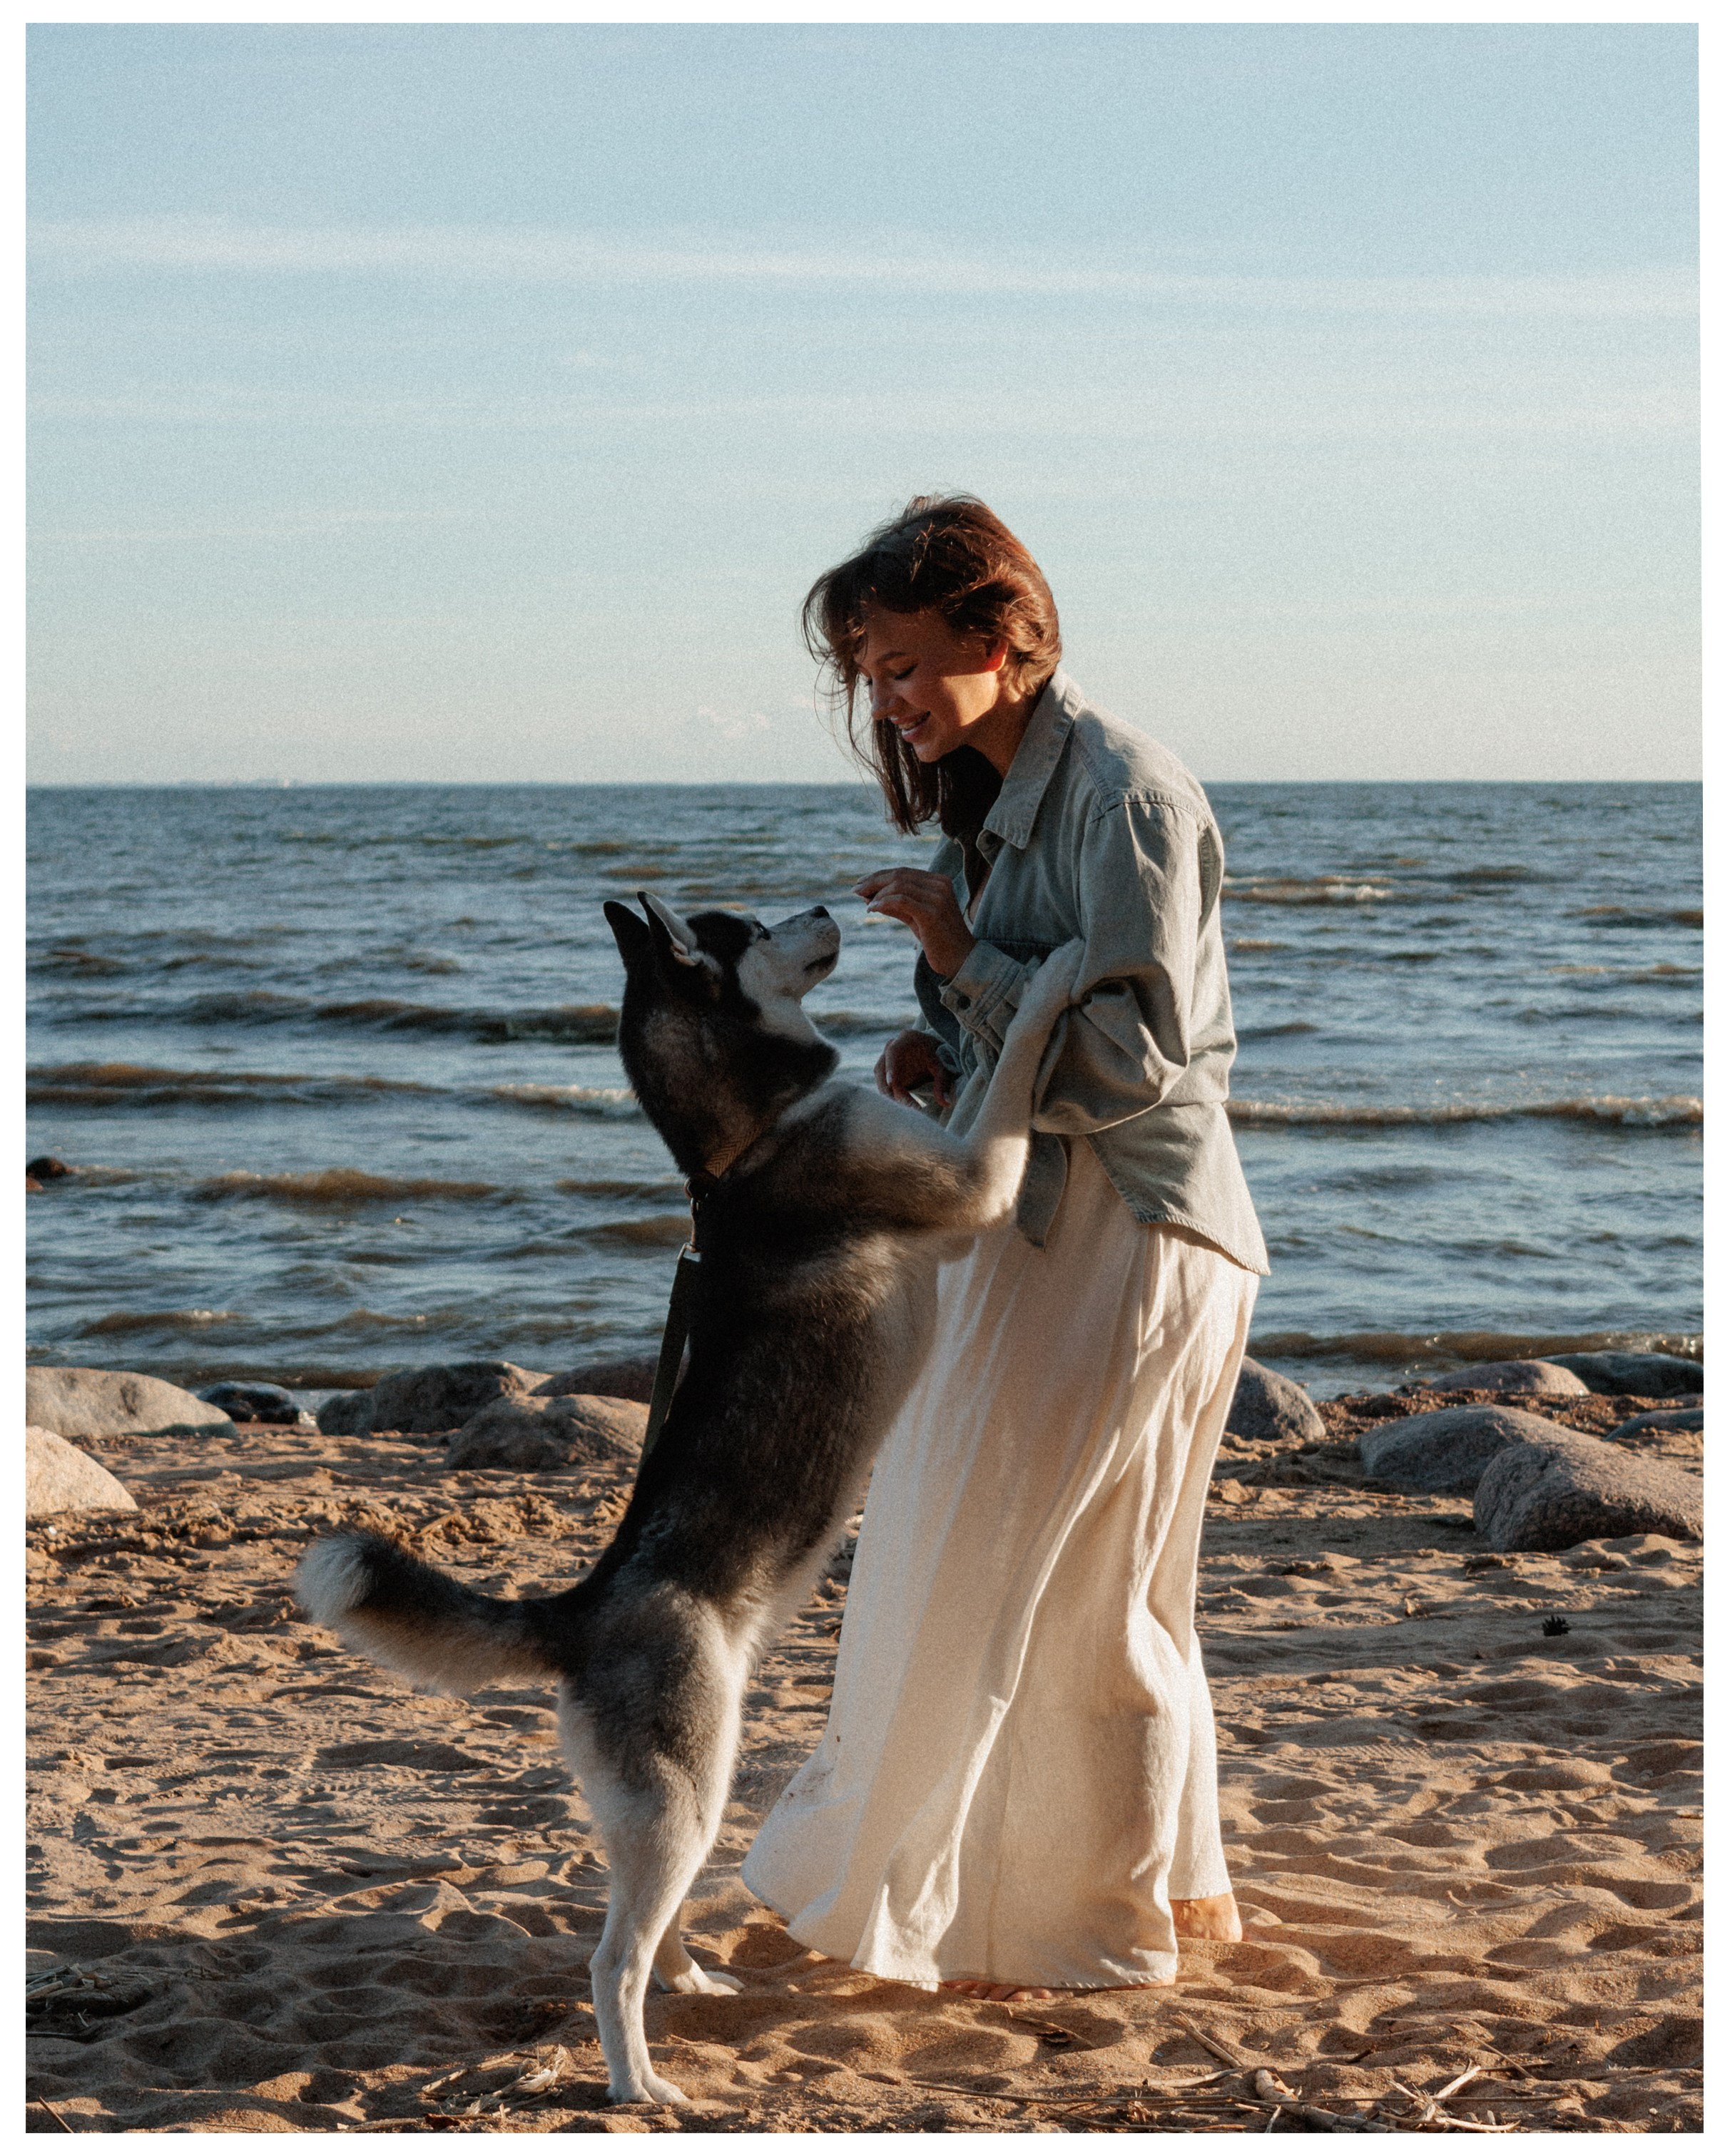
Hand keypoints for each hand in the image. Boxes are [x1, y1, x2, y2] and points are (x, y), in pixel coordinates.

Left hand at [854, 868, 975, 978]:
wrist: (961, 959)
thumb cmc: (938, 939)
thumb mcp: (914, 917)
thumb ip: (895, 905)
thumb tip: (868, 896)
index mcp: (939, 881)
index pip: (903, 872)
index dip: (879, 876)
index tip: (861, 884)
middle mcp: (940, 885)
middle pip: (899, 875)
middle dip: (873, 881)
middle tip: (855, 890)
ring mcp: (938, 897)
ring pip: (898, 885)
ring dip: (876, 893)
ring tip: (866, 904)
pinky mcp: (932, 913)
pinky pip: (901, 900)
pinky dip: (883, 902)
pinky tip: (872, 909)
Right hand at [874, 1029, 952, 1107]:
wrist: (931, 1052)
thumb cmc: (936, 1057)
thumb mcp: (941, 1068)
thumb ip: (942, 1083)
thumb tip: (946, 1103)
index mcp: (905, 1039)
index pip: (893, 1052)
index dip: (891, 1068)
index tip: (892, 1083)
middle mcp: (890, 1048)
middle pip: (881, 1069)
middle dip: (890, 1090)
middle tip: (905, 1106)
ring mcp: (885, 1060)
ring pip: (880, 1080)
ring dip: (889, 1096)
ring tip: (904, 1111)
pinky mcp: (884, 1073)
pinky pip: (883, 1086)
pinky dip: (890, 1098)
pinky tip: (901, 1109)